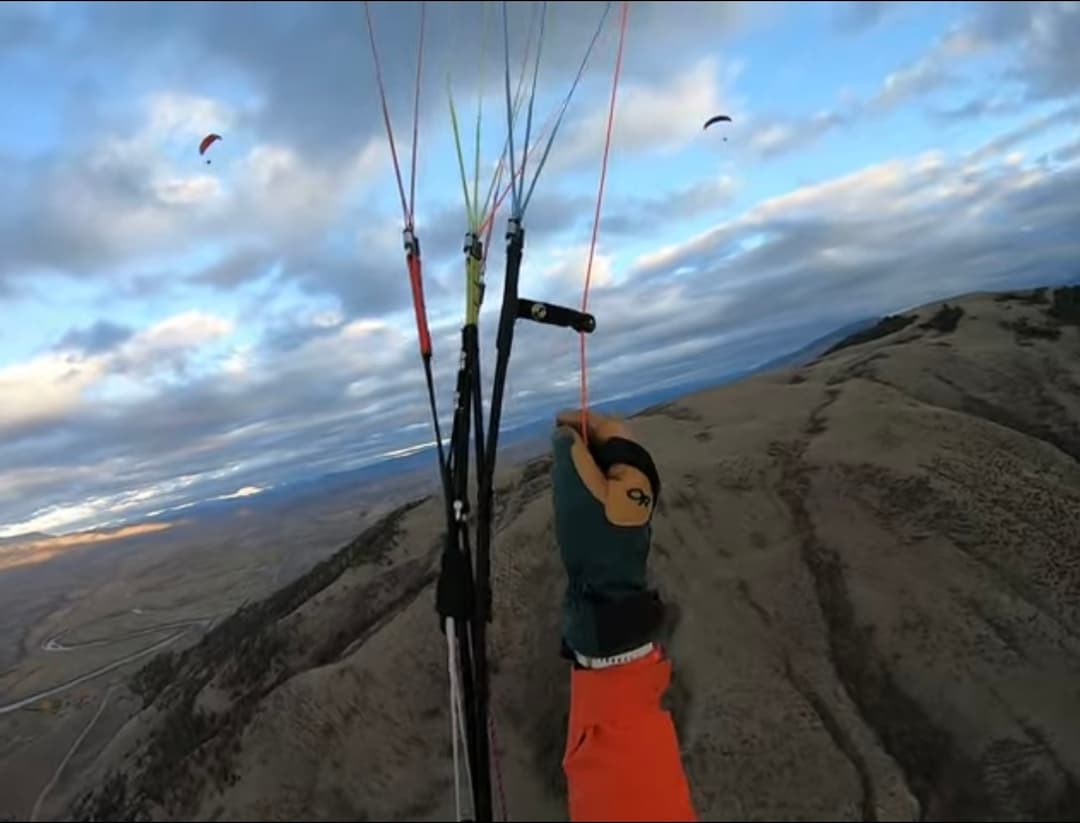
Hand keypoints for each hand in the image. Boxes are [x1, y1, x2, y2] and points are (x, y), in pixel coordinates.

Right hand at [550, 409, 663, 659]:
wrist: (605, 586)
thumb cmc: (591, 533)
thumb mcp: (575, 489)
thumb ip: (570, 454)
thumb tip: (565, 431)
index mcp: (635, 468)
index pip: (611, 428)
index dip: (583, 420)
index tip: (556, 422)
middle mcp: (639, 479)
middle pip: (612, 444)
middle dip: (583, 438)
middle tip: (556, 440)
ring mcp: (632, 497)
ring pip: (607, 463)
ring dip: (584, 456)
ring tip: (560, 459)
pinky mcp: (622, 512)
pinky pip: (605, 481)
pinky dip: (587, 474)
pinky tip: (570, 483)